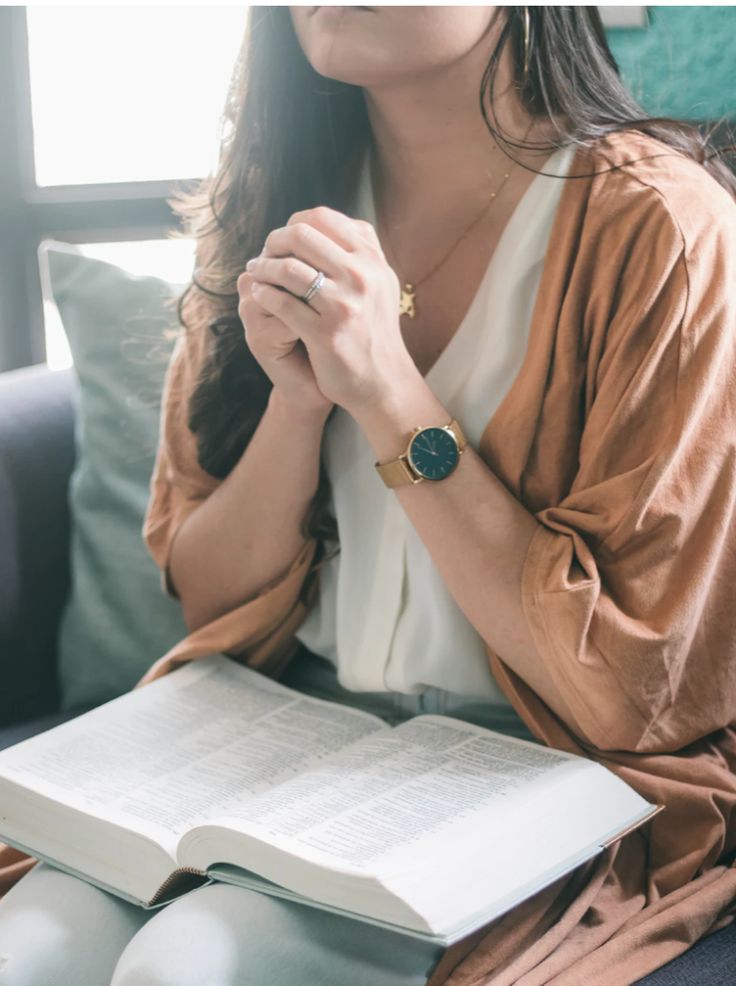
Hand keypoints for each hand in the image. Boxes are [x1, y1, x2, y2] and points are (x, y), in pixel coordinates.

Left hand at [244, 206, 415, 414]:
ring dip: (263, 268)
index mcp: (371, 260)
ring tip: (255, 273)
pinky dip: (264, 295)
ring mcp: (343, 305)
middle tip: (263, 254)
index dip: (294, 223)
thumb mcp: (379, 284)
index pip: (323, 218)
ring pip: (288, 269)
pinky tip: (259, 295)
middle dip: (273, 242)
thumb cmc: (374, 331)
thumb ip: (360, 251)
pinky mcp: (326, 333)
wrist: (382, 381)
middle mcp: (361, 277)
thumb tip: (328, 221)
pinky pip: (282, 303)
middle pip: (302, 236)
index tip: (283, 239)